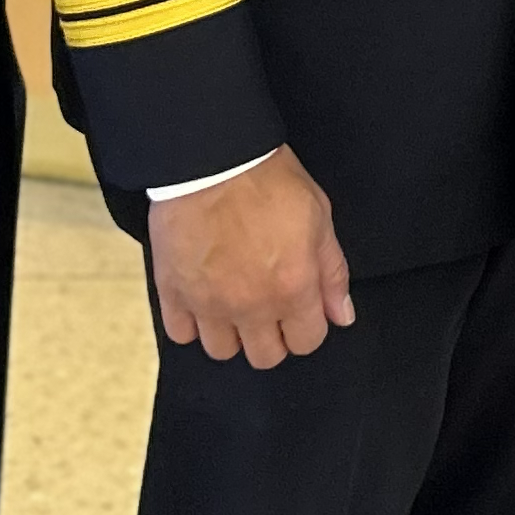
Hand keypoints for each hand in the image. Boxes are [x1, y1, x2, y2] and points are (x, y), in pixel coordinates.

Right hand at [149, 147, 356, 367]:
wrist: (212, 157)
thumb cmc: (268, 179)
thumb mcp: (319, 217)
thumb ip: (332, 272)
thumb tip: (341, 315)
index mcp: (292, 289)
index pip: (307, 342)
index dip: (307, 325)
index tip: (300, 307)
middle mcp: (250, 306)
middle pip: (265, 357)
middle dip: (272, 336)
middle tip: (267, 306)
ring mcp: (207, 303)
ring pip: (222, 351)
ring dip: (231, 333)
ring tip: (233, 302)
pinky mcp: (173, 291)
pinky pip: (181, 333)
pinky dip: (191, 323)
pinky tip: (202, 298)